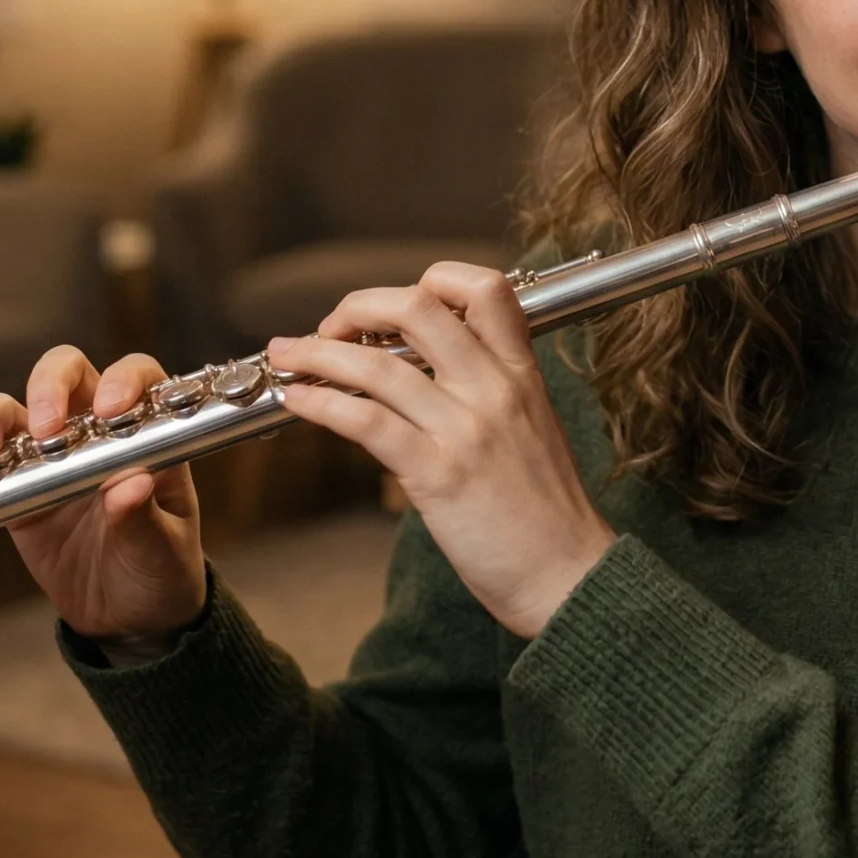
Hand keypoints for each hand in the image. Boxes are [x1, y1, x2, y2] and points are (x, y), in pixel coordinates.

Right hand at [0, 347, 206, 643]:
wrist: (128, 620)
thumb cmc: (160, 571)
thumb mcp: (162, 550)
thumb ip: (144, 517)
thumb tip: (131, 485)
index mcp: (146, 436)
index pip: (137, 377)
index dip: (122, 380)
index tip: (109, 409)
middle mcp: (95, 435)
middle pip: (65, 375)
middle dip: (48, 387)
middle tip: (43, 429)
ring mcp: (50, 461)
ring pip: (13, 413)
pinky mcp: (16, 494)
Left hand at [269, 262, 615, 639]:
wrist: (569, 577)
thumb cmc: (547, 514)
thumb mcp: (532, 430)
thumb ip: (489, 394)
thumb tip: (427, 374)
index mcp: (523, 374)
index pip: (485, 287)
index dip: (433, 280)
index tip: (397, 309)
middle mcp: (495, 389)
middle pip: (418, 307)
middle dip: (359, 307)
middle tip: (332, 328)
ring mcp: (466, 429)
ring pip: (377, 364)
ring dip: (317, 352)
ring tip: (288, 355)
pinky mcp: (438, 475)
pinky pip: (365, 420)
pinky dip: (320, 402)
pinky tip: (298, 400)